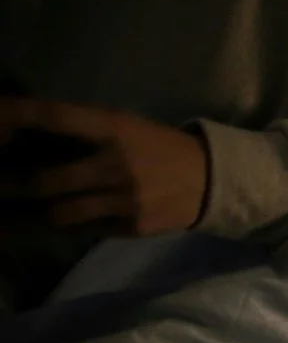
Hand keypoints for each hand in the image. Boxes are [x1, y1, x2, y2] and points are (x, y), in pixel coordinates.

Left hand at [0, 97, 208, 236]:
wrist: (212, 181)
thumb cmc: (159, 147)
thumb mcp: (125, 126)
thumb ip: (85, 131)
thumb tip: (30, 136)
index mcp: (113, 128)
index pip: (55, 117)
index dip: (17, 114)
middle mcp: (116, 164)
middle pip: (47, 180)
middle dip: (14, 185)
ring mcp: (125, 200)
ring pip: (62, 213)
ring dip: (39, 211)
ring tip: (23, 213)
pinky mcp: (133, 226)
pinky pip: (87, 228)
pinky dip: (73, 224)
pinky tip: (67, 220)